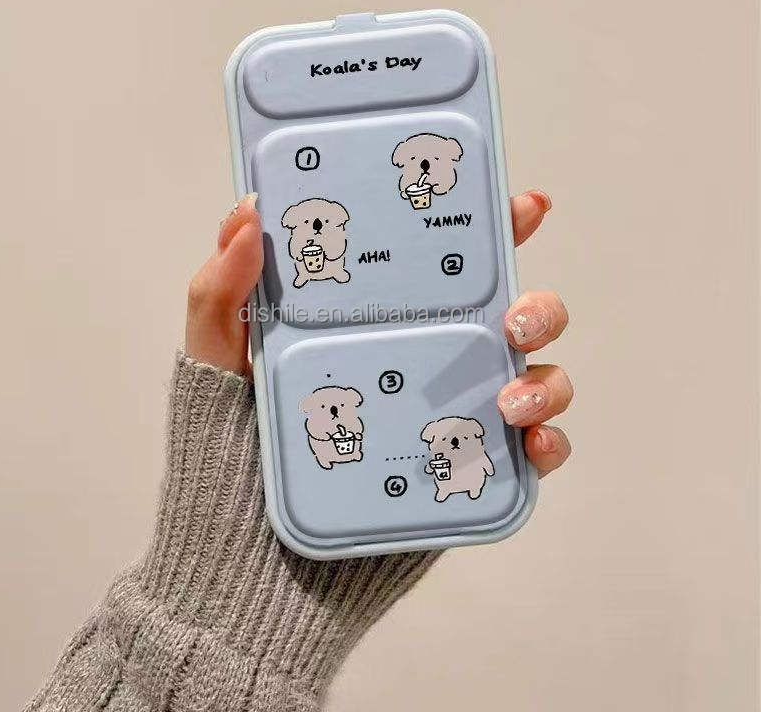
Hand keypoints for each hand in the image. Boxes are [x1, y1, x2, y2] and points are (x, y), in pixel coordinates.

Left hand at [185, 189, 571, 477]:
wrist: (250, 559)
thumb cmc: (229, 448)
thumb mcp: (216, 359)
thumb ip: (222, 289)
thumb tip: (247, 213)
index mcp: (383, 320)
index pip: (444, 264)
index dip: (494, 228)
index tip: (524, 206)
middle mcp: (427, 360)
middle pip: (511, 316)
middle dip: (537, 306)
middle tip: (514, 319)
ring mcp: (451, 416)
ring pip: (534, 379)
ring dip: (545, 380)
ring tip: (508, 399)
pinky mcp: (464, 472)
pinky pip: (528, 454)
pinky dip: (548, 444)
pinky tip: (531, 444)